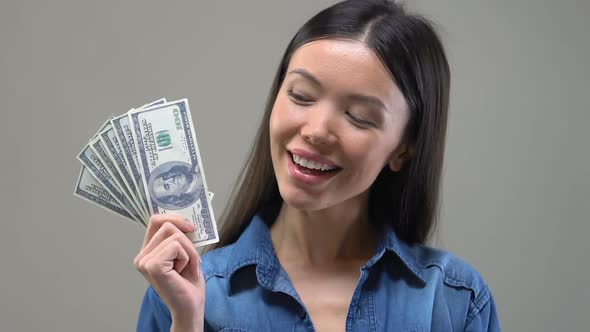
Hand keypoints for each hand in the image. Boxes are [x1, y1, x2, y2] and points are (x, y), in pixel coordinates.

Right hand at [134, 214, 204, 331]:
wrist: (191, 306)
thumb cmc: (189, 282)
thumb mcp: (184, 252)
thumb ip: (180, 236)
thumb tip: (187, 218)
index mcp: (147, 251)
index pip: (156, 220)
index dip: (175, 218)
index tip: (191, 227)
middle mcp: (141, 256)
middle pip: (167, 225)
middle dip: (188, 241)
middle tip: (192, 260)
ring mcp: (145, 261)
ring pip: (174, 235)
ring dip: (189, 251)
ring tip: (188, 267)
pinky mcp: (153, 266)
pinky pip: (176, 246)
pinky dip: (187, 257)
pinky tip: (184, 271)